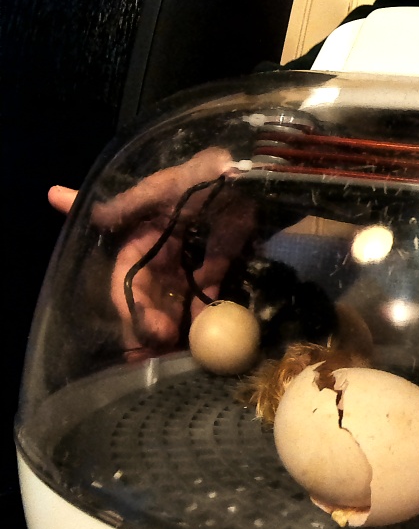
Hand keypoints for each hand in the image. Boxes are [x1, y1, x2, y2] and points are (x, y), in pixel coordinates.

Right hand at [49, 148, 255, 356]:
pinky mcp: (219, 264)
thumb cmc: (201, 180)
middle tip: (161, 348)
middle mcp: (161, 252)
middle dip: (151, 324)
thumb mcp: (159, 188)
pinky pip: (207, 293)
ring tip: (179, 349)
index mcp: (140, 236)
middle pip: (149, 296)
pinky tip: (205, 332)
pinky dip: (204, 311)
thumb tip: (56, 196)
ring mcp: (190, 261)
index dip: (130, 307)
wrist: (252, 178)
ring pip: (175, 299)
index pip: (125, 278)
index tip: (144, 334)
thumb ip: (120, 204)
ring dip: (175, 324)